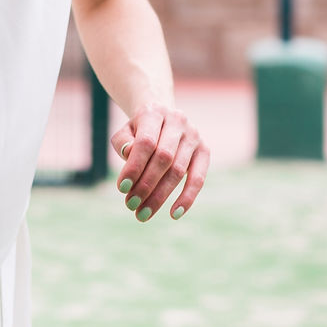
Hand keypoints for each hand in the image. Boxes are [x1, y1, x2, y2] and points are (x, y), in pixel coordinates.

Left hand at [110, 106, 207, 222]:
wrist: (162, 117)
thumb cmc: (139, 130)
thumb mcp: (125, 132)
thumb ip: (123, 143)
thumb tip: (130, 158)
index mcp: (155, 113)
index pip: (146, 142)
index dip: (134, 167)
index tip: (122, 189)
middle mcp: (178, 121)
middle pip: (163, 158)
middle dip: (146, 185)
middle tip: (131, 206)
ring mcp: (194, 136)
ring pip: (178, 171)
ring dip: (160, 196)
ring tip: (143, 214)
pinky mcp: (204, 150)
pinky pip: (198, 178)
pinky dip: (187, 198)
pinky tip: (174, 214)